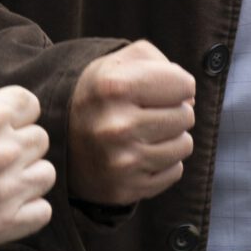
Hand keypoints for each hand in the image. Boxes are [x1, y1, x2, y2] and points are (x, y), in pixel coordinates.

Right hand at [0, 82, 54, 250]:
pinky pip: (41, 213)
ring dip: (27, 175)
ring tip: (1, 181)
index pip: (30, 105)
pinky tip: (6, 205)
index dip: (14, 114)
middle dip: (19, 143)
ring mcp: (3, 190)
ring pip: (45, 174)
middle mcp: (2, 150)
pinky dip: (28, 209)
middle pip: (39, 139)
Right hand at [67, 40, 195, 204]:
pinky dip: (164, 162)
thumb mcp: (119, 62)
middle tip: (150, 112)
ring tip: (147, 132)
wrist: (61, 140)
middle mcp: (117, 126)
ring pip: (184, 145)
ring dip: (172, 137)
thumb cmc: (101, 95)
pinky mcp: (126, 189)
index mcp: (115, 87)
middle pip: (186, 116)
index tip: (160, 88)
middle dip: (175, 111)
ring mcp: (121, 162)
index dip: (177, 84)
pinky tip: (141, 153)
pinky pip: (174, 172)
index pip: (184, 85)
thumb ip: (160, 62)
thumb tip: (189, 97)